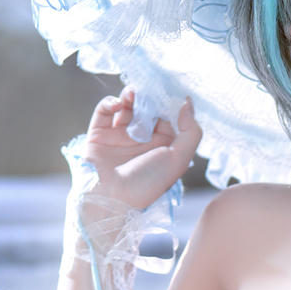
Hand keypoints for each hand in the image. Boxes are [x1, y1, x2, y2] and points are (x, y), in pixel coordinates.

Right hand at [81, 89, 201, 210]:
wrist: (111, 198)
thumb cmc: (147, 183)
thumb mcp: (179, 159)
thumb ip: (191, 132)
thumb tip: (187, 103)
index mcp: (161, 146)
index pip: (166, 116)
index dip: (166, 103)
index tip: (166, 91)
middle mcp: (141, 140)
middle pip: (145, 107)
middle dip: (147, 97)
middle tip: (146, 92)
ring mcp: (119, 135)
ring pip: (126, 106)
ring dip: (130, 96)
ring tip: (132, 96)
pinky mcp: (99, 133)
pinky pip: (105, 110)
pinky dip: (111, 103)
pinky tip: (118, 105)